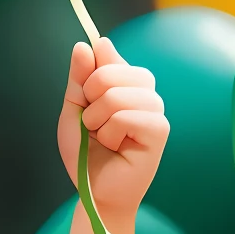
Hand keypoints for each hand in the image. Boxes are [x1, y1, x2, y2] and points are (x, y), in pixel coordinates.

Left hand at [56, 36, 167, 227]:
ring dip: (97, 121)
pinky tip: (116, 146)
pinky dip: (110, 134)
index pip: (104, 52)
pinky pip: (124, 117)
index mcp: (125, 81)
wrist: (93, 190)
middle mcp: (144, 90)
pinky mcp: (160, 130)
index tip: (85, 96)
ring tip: (104, 137)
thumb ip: (80, 77)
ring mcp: (155, 109)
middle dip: (88, 99)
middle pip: (108, 71)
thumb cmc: (86, 151)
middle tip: (93, 124)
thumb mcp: (74, 108)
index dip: (87, 74)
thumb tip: (88, 43)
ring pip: (115, 95)